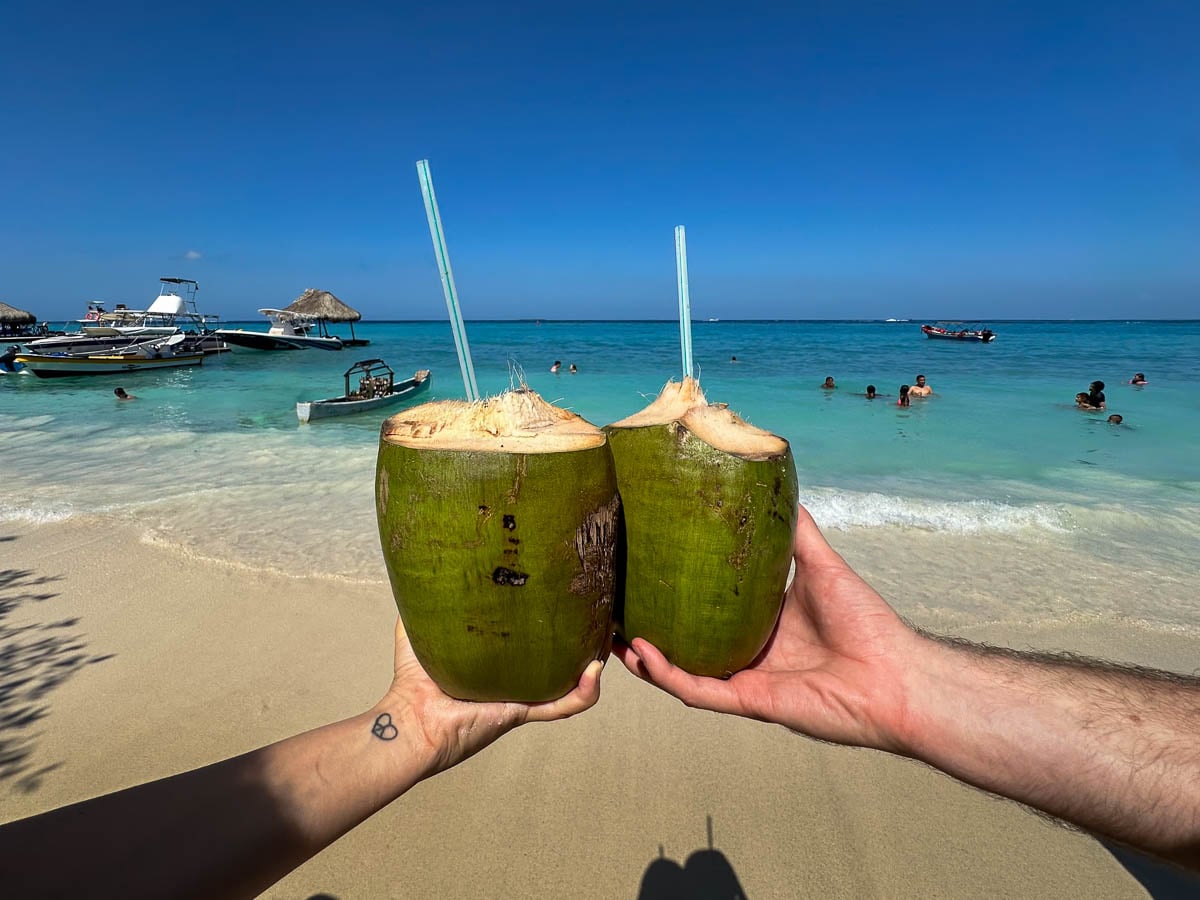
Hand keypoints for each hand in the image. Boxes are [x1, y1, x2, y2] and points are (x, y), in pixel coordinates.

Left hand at [381, 617, 603, 775]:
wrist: (409, 721)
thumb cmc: (411, 683)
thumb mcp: (420, 633)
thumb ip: (422, 606)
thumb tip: (420, 571)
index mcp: (497, 662)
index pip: (531, 641)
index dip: (551, 623)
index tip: (566, 597)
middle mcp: (514, 680)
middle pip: (559, 659)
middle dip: (582, 639)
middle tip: (596, 614)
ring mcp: (522, 697)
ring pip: (571, 682)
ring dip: (593, 663)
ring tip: (605, 639)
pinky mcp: (521, 712)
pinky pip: (562, 705)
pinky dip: (583, 693)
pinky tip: (594, 671)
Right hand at [614, 504, 921, 753]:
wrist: (895, 674)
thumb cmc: (867, 622)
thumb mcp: (822, 564)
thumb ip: (797, 531)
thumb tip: (775, 485)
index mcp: (762, 622)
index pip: (708, 610)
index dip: (674, 596)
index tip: (643, 570)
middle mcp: (749, 652)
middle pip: (687, 642)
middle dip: (648, 629)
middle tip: (614, 606)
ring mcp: (746, 679)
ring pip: (682, 670)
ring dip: (646, 657)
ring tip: (612, 635)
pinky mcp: (750, 702)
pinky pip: (700, 691)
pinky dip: (670, 675)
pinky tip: (643, 654)